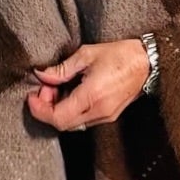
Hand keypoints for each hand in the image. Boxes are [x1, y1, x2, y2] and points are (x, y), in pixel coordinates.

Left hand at [27, 39, 151, 131]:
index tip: (32, 97)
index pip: (57, 117)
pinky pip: (83, 120)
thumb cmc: (120, 55)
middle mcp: (98, 111)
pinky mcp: (109, 116)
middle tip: (46, 88)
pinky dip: (71, 110)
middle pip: (62, 124)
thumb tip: (41, 75)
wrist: (147, 63)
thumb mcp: (86, 54)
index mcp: (91, 95)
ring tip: (58, 89)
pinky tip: (71, 93)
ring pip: (72, 124)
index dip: (40, 110)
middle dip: (48, 108)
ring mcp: (105, 116)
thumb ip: (61, 69)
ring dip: (59, 110)